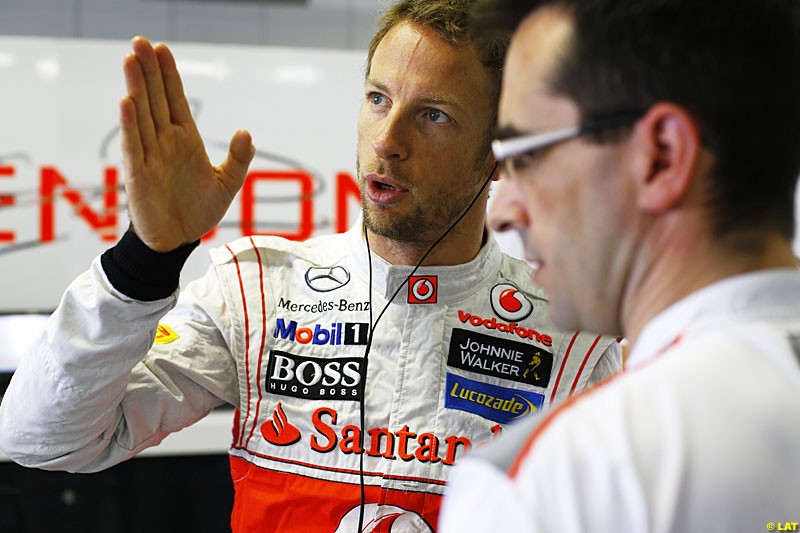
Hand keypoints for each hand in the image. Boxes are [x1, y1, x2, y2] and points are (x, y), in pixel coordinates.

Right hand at [119, 36, 254, 251]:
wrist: (179, 240)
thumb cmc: (199, 210)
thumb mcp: (228, 184)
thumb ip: (239, 159)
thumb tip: (246, 133)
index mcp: (185, 139)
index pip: (174, 100)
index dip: (169, 75)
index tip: (162, 49)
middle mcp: (164, 141)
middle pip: (155, 99)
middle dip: (148, 70)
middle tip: (139, 41)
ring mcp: (149, 155)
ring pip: (141, 115)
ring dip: (136, 88)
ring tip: (130, 59)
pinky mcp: (138, 175)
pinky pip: (133, 146)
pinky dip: (129, 125)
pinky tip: (126, 102)